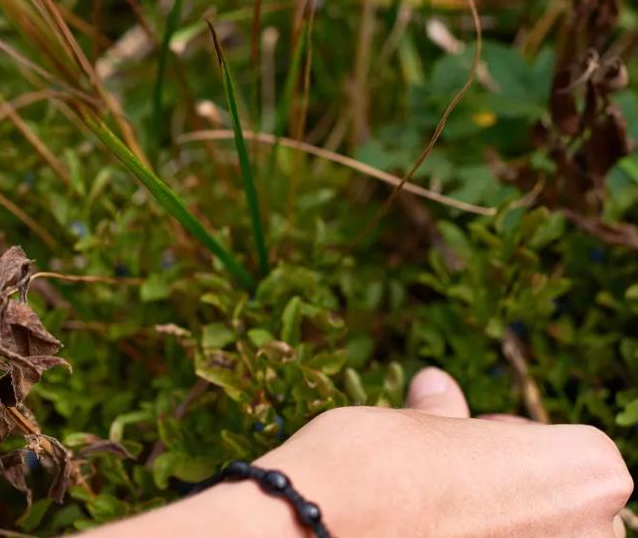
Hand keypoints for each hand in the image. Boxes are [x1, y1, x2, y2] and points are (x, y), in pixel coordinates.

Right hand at [89, 368, 632, 536]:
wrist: (314, 528)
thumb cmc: (372, 468)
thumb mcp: (415, 424)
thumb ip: (446, 416)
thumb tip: (436, 387)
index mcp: (586, 470)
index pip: (565, 449)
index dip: (505, 445)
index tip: (459, 451)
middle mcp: (594, 532)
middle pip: (562, 504)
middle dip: (510, 492)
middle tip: (442, 486)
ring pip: (532, 536)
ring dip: (495, 525)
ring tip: (429, 518)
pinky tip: (424, 536)